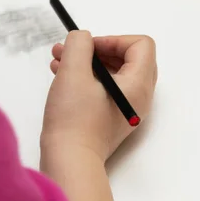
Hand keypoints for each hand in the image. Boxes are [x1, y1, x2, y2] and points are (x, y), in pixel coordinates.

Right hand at [41, 31, 156, 162]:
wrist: (69, 161)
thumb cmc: (73, 118)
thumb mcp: (73, 71)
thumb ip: (80, 44)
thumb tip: (83, 38)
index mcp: (138, 85)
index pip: (140, 45)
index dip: (113, 39)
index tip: (88, 47)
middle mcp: (139, 98)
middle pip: (129, 58)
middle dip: (97, 49)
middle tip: (71, 49)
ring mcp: (127, 110)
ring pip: (114, 73)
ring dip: (88, 62)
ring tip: (58, 60)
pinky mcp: (112, 119)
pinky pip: (106, 89)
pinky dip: (87, 78)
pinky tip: (61, 76)